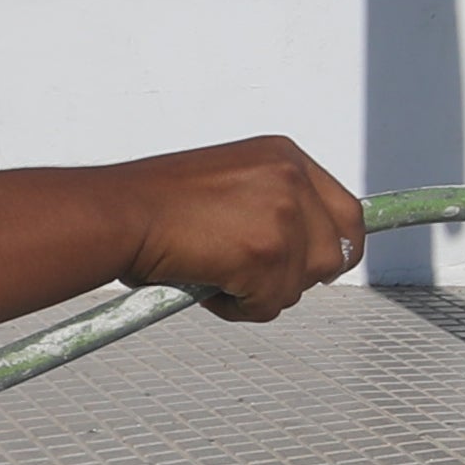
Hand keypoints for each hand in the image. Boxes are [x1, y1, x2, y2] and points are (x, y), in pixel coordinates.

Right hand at [120, 140, 375, 321]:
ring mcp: (284, 216)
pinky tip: (205, 284)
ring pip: (301, 284)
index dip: (336, 245)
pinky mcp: (268, 254)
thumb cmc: (156, 206)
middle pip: (338, 251)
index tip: (322, 267)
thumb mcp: (230, 185)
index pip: (346, 211)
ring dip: (261, 293)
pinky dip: (237, 309)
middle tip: (258, 283)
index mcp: (284, 156)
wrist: (118, 213)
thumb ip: (269, 206)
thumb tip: (304, 253)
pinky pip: (269, 305)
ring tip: (216, 276)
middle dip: (301, 277)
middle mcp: (292, 178)